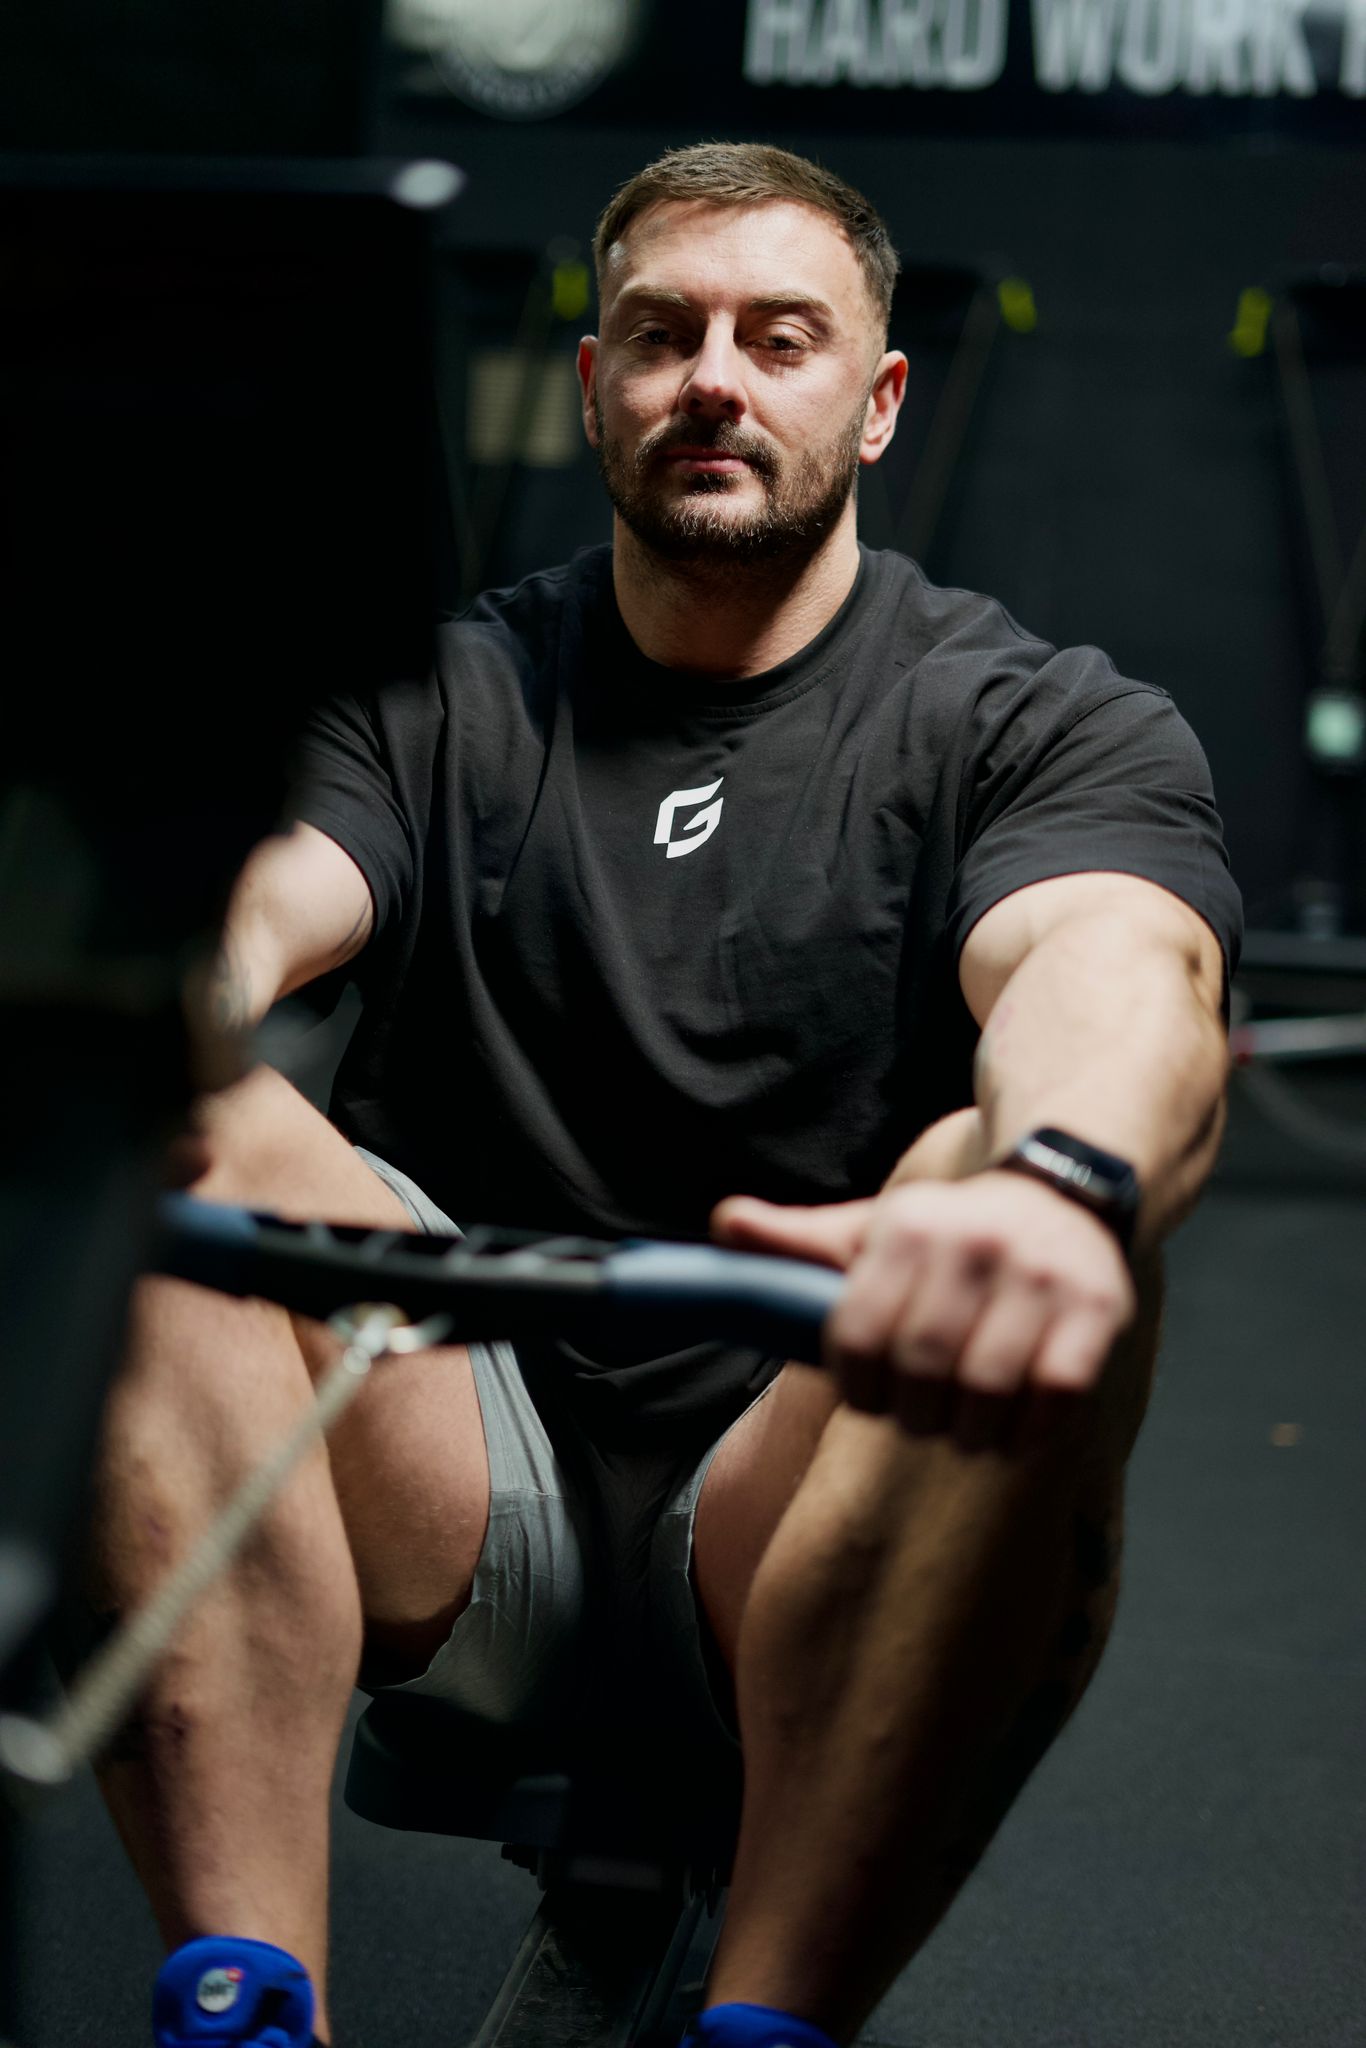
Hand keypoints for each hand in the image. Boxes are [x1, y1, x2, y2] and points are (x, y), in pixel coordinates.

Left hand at [712, 1172, 1135, 1440]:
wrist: (1063, 1192)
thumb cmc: (948, 1234)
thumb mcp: (871, 1227)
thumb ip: (796, 1239)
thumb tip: (722, 1223)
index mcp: (910, 1225)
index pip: (857, 1334)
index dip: (856, 1386)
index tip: (868, 1398)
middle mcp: (976, 1242)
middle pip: (922, 1369)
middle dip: (913, 1416)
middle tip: (918, 1421)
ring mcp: (1042, 1275)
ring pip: (988, 1390)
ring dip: (968, 1433)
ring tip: (962, 1431)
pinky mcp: (1098, 1307)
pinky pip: (1057, 1395)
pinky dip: (1029, 1429)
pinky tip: (1014, 1426)